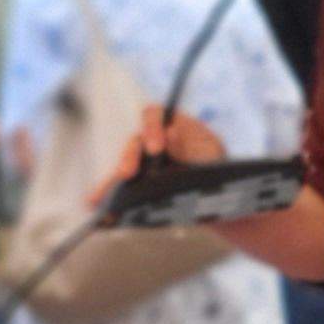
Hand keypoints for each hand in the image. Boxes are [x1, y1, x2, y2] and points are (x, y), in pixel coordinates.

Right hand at [89, 104, 226, 209]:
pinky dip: (109, 197)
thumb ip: (192, 143)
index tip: (155, 149)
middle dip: (129, 158)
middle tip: (127, 175)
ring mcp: (145, 163)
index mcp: (172, 124)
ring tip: (102, 199)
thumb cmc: (219, 167)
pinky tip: (99, 207)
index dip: (151, 128)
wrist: (224, 197)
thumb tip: (170, 133)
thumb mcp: (212, 153)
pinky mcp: (139, 184)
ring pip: (123, 168)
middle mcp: (153, 141)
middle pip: (135, 143)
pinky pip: (121, 188)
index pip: (154, 116)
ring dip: (111, 181)